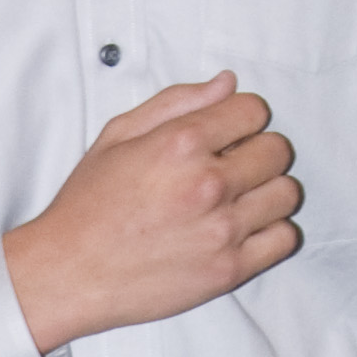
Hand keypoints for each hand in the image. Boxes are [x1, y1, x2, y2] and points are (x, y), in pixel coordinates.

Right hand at [2, 74, 299, 352]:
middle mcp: (208, 183)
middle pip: (278, 150)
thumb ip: (176, 102)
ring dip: (268, 191)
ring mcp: (222, 229)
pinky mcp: (229, 269)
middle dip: (257, 152)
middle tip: (231, 167)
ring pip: (288, 193)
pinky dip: (273, 231)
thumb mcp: (118, 135)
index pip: (253, 110)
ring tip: (238, 200)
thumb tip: (227, 84)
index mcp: (180, 143)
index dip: (241, 118)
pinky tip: (244, 229)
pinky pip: (286, 238)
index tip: (227, 135)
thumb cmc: (88, 205)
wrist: (69, 273)